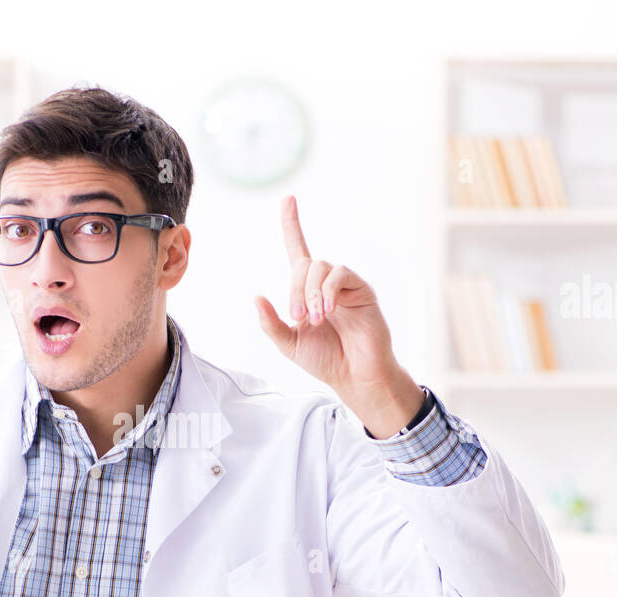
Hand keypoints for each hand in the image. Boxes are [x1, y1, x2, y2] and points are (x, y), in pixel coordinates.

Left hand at [254, 195, 423, 437]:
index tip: (288, 199)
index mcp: (306, 291)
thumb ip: (271, 323)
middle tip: (299, 317)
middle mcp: (325, 283)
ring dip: (311, 292)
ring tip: (315, 318)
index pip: (297, 250)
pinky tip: (328, 310)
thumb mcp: (289, 344)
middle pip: (304, 264)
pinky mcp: (361, 290)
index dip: (292, 225)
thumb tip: (255, 297)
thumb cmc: (325, 360)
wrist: (354, 376)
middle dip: (295, 289)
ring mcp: (344, 285)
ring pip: (321, 267)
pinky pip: (341, 275)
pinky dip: (329, 290)